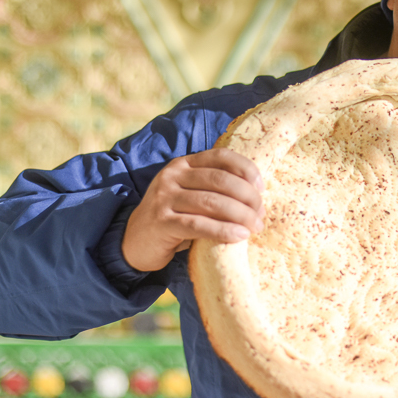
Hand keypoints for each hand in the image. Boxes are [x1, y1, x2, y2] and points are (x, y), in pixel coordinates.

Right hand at [122, 148, 264, 271]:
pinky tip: (239, 236)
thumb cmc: (174, 218)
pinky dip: (223, 230)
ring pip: (212, 202)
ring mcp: (164, 197)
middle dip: (247, 197)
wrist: (135, 242)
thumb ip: (215, 190)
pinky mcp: (162, 222)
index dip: (245, 168)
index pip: (220, 156)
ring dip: (240, 215)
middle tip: (260, 215)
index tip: (261, 187)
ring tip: (255, 227)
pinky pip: (199, 225)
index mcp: (184, 164)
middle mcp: (172, 176)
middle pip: (220, 180)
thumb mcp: (191, 196)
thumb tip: (257, 197)